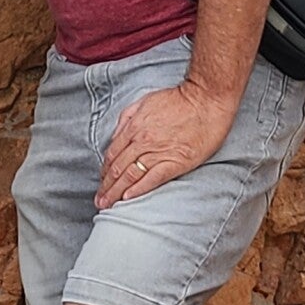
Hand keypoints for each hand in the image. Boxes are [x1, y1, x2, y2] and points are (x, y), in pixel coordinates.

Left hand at [97, 80, 235, 207]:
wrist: (205, 100)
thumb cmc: (178, 100)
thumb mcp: (145, 101)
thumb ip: (127, 118)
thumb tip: (115, 135)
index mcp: (134, 127)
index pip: (112, 154)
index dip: (104, 171)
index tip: (101, 182)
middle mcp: (142, 141)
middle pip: (118, 168)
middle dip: (106, 187)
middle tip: (99, 201)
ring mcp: (158, 152)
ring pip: (131, 176)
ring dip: (116, 192)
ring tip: (108, 205)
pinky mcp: (175, 162)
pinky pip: (152, 179)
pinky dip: (138, 190)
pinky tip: (128, 199)